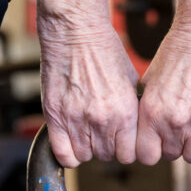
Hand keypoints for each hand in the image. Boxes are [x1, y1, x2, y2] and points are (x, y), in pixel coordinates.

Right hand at [38, 19, 139, 167]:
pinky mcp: (55, 117)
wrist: (76, 33)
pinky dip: (67, 153)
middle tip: (101, 132)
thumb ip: (131, 109)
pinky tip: (71, 141)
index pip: (129, 155)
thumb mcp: (130, 81)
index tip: (120, 142)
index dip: (124, 150)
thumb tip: (134, 129)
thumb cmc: (104, 51)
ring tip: (86, 132)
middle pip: (106, 156)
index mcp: (124, 113)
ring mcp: (77, 120)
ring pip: (84, 156)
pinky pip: (63, 153)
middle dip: (105, 147)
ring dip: (86, 148)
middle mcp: (102, 120)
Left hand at [135, 24, 190, 170]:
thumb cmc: (179, 52)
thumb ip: (146, 108)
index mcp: (151, 112)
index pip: (145, 155)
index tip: (158, 144)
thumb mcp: (149, 80)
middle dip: (174, 145)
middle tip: (181, 128)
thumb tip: (141, 128)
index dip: (152, 150)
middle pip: (170, 156)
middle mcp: (172, 121)